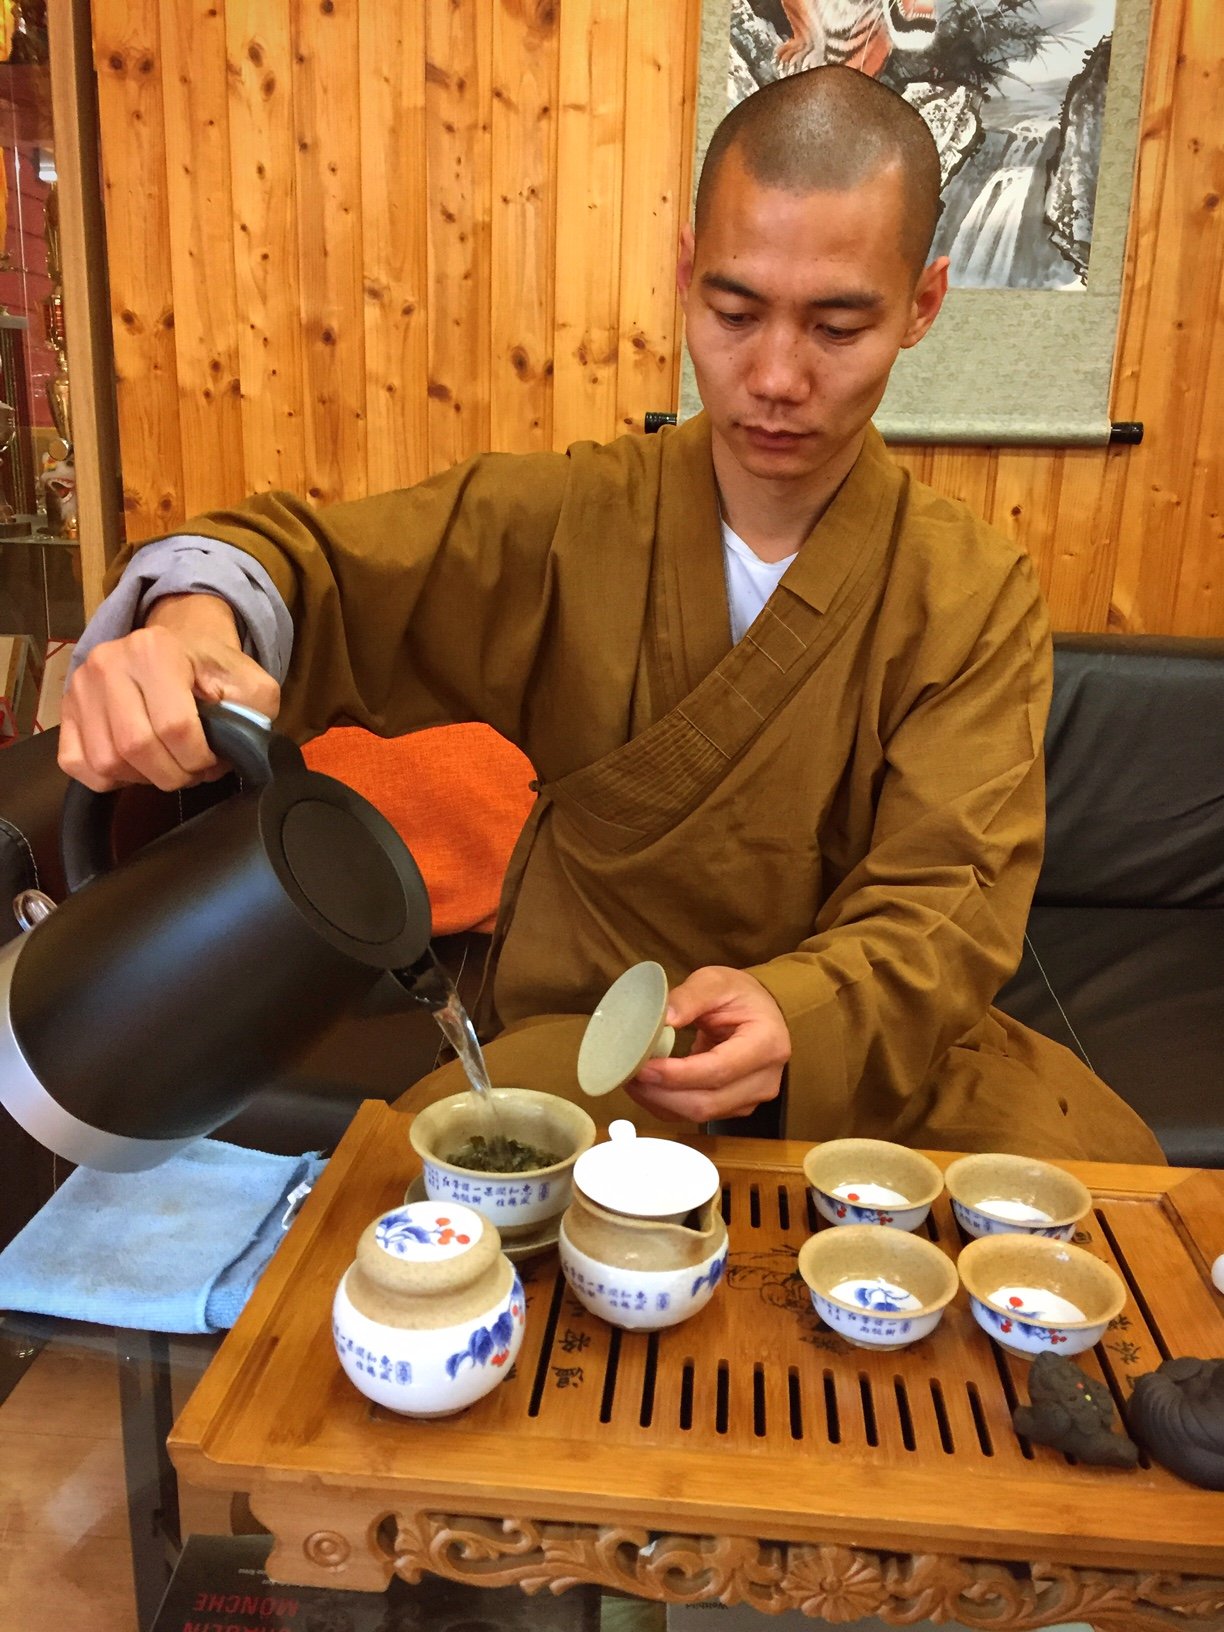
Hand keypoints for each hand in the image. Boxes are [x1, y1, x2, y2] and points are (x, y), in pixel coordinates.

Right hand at [58, 592, 281, 791]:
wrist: (179, 646)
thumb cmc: (211, 670)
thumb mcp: (250, 683)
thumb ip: (253, 715)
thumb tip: (237, 752)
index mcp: (154, 650)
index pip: (175, 727)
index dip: (199, 758)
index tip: (212, 759)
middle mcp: (108, 663)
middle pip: (136, 748)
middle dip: (174, 774)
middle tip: (192, 769)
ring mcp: (80, 687)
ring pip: (107, 762)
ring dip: (144, 778)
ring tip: (167, 764)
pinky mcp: (65, 711)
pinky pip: (78, 765)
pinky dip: (110, 779)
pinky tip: (136, 765)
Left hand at [625, 965, 790, 1123]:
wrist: (759, 1013)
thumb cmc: (740, 996)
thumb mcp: (716, 982)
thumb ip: (690, 997)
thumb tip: (663, 1018)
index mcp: (766, 1044)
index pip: (717, 1070)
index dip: (677, 1074)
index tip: (643, 1066)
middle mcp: (764, 1079)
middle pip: (706, 1102)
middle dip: (661, 1093)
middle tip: (630, 1073)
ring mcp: (750, 1098)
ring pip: (699, 1114)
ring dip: (660, 1101)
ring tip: (633, 1078)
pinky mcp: (734, 1107)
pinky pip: (696, 1116)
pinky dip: (666, 1105)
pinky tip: (647, 1087)